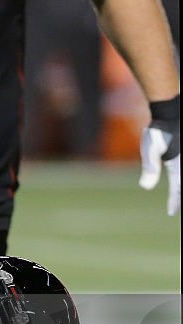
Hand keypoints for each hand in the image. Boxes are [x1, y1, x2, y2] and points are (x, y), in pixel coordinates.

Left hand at [139, 96, 179, 215]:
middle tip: (175, 207)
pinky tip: (177, 182)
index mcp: (179, 165)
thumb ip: (149, 167)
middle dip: (180, 196)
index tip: (171, 212)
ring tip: (177, 195)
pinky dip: (179, 178)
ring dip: (181, 187)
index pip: (178, 189)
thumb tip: (145, 187)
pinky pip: (181, 171)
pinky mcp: (181, 154)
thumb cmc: (159, 129)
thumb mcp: (150, 147)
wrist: (172, 110)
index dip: (174, 201)